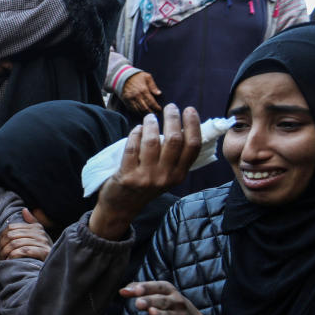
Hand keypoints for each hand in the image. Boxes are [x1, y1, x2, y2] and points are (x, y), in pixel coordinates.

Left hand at [0, 208, 51, 260]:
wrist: (55, 262)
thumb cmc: (42, 249)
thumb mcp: (38, 234)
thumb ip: (31, 222)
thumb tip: (24, 210)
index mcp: (36, 227)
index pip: (12, 228)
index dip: (2, 236)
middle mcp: (39, 233)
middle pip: (12, 236)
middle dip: (3, 246)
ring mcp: (42, 242)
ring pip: (16, 244)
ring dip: (6, 252)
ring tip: (2, 258)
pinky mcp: (44, 252)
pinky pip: (24, 251)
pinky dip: (14, 256)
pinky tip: (10, 260)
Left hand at [89, 103, 200, 240]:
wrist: (121, 207)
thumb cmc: (145, 186)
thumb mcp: (166, 177)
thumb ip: (175, 158)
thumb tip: (183, 126)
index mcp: (178, 175)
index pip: (192, 146)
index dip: (193, 125)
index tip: (189, 110)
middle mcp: (165, 177)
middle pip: (174, 140)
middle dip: (172, 118)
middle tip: (170, 107)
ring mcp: (146, 178)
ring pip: (152, 141)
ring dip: (151, 123)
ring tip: (150, 118)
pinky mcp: (127, 177)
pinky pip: (132, 147)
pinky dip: (135, 134)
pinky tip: (137, 129)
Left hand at [120, 280, 218, 314]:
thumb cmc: (170, 306)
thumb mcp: (158, 295)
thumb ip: (140, 291)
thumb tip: (122, 290)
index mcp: (169, 291)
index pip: (157, 287)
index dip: (146, 288)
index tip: (135, 290)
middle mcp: (176, 301)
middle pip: (162, 300)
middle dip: (150, 301)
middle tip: (138, 303)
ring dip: (160, 314)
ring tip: (151, 312)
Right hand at [121, 72, 161, 114]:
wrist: (123, 76)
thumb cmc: (137, 76)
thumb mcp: (147, 77)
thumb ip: (153, 86)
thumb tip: (159, 93)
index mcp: (143, 90)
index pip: (151, 102)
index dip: (156, 107)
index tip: (159, 109)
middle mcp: (137, 96)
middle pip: (145, 108)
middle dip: (151, 112)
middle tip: (156, 114)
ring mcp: (131, 99)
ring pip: (139, 110)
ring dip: (145, 114)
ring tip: (150, 115)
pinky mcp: (126, 101)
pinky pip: (132, 109)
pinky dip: (138, 113)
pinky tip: (142, 113)